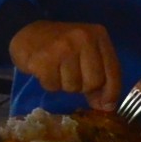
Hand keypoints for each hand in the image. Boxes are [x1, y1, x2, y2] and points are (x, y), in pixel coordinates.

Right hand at [7, 20, 122, 111]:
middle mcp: (83, 37)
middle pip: (94, 82)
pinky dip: (48, 84)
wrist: (27, 35)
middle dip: (82, 86)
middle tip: (70, 75)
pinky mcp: (44, 58)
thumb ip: (98, 77)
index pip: (113, 70)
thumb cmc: (60, 47)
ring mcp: (63, 47)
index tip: (107, 106)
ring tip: (56, 70)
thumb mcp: (85, 55)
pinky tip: (45, 71)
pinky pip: (53, 86)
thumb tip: (107, 107)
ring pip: (73, 86)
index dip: (111, 92)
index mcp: (98, 35)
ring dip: (63, 85)